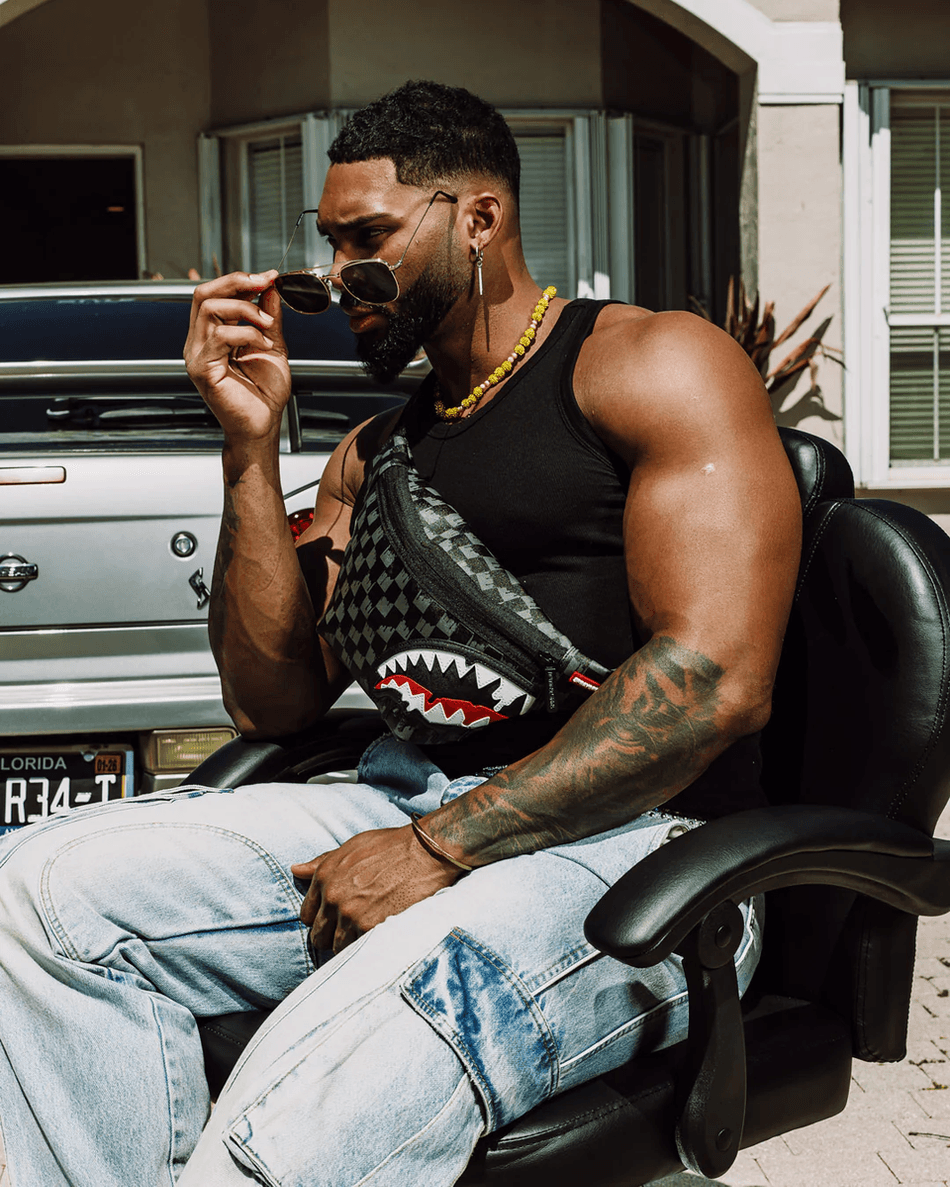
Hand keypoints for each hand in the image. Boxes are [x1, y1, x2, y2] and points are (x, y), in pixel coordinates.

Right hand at [184, 271, 290, 441]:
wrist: (263, 426)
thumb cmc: (264, 395)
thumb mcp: (272, 346)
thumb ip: (268, 318)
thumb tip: (269, 289)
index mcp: (211, 334)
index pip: (214, 294)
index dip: (239, 279)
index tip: (268, 276)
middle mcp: (199, 342)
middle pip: (204, 293)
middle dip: (237, 282)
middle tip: (264, 283)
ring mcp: (197, 354)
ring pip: (210, 308)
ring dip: (246, 310)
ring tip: (268, 325)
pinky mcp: (202, 368)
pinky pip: (220, 336)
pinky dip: (248, 334)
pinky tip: (264, 346)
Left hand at [291, 825, 460, 953]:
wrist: (425, 852)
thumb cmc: (391, 846)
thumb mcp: (352, 846)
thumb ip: (322, 862)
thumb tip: (295, 870)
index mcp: (325, 876)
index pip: (307, 914)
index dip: (322, 918)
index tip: (336, 918)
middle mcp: (332, 897)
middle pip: (319, 935)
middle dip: (333, 934)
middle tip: (352, 929)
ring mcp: (350, 915)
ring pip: (337, 947)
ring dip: (350, 943)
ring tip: (367, 933)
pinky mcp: (370, 928)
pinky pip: (357, 950)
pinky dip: (365, 947)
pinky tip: (376, 937)